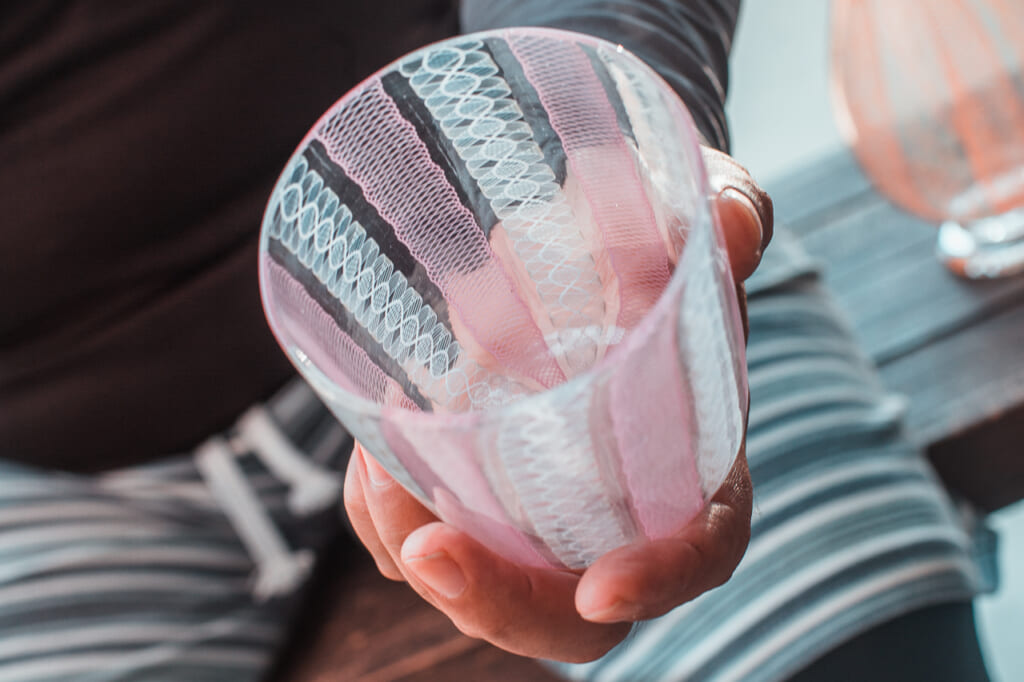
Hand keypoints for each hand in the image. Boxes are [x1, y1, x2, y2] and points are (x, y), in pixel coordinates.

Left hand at [343, 148, 771, 662]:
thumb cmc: (648, 226)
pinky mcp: (469, 475)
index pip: (701, 546)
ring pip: (480, 578)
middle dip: (502, 603)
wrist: (578, 228)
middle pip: (570, 609)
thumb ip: (722, 212)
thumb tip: (729, 223)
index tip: (603, 590)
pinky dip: (383, 511)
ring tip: (376, 465)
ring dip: (413, 548)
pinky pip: (418, 528)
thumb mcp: (695, 205)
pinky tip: (368, 448)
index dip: (663, 581)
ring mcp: (533, 496)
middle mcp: (612, 496)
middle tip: (430, 549)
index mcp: (690, 450)